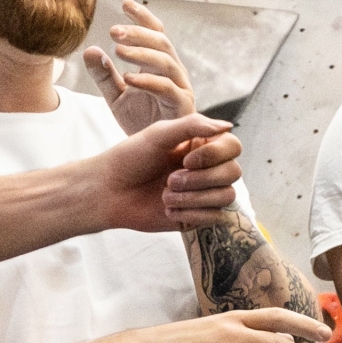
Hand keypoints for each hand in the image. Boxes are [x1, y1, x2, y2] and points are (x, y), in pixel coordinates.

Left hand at [86, 0, 196, 134]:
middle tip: (114, 30)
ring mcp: (181, 88)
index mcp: (160, 66)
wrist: (154, 154)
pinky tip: (128, 77)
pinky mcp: (182, 107)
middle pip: (162, 43)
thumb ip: (104, 75)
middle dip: (139, 33)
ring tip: (118, 50)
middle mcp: (174, 73)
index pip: (155, 33)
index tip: (125, 3)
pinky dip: (148, 81)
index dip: (143, 17)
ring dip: (143, 53)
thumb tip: (90, 49)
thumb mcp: (115, 96)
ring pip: (166, 62)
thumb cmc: (140, 122)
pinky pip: (167, 88)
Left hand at [97, 114, 244, 231]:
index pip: (233, 147)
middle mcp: (207, 168)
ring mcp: (204, 193)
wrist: (108, 192)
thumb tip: (229, 125)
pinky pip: (215, 217)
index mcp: (201, 145)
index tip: (185, 159)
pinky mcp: (197, 216)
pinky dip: (190, 214)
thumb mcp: (160, 133)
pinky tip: (167, 209)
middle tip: (170, 180)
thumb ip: (194, 125)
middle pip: (233, 173)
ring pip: (227, 196)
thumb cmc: (130, 158)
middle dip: (200, 179)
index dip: (215, 155)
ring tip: (165, 196)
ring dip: (193, 198)